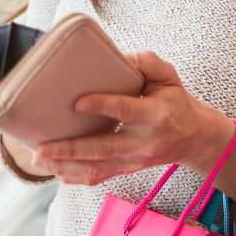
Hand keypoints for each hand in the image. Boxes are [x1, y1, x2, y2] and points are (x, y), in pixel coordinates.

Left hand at [30, 50, 231, 185]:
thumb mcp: (169, 76)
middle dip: (71, 149)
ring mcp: (135, 160)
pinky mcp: (129, 168)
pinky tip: (56, 172)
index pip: (126, 111)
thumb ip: (146, 63)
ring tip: (39, 160)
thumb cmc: (177, 101)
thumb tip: (119, 58)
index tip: (78, 103)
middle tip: (42, 148)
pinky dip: (77, 177)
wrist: (196, 138)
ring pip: (98, 168)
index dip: (103, 106)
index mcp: (156, 115)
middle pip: (104, 148)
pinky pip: (101, 177)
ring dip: (66, 166)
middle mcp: (144, 142)